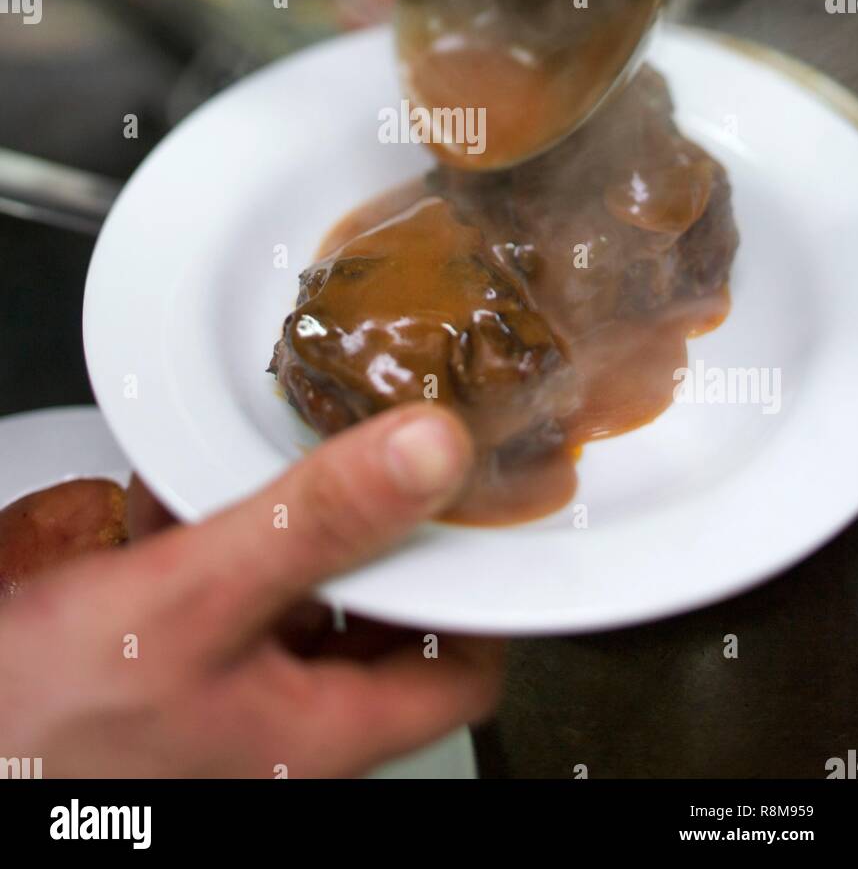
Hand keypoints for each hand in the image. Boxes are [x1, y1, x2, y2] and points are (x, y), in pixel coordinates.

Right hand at [0, 404, 502, 777]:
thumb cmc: (47, 723)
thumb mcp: (198, 599)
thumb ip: (317, 523)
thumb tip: (429, 454)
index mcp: (321, 733)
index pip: (465, 671)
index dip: (480, 589)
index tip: (473, 508)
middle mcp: (284, 731)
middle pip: (381, 626)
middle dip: (373, 539)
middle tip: (377, 462)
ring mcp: (227, 707)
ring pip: (298, 605)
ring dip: (290, 532)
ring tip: (281, 466)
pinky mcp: (173, 678)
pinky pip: (226, 603)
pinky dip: (219, 546)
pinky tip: (181, 503)